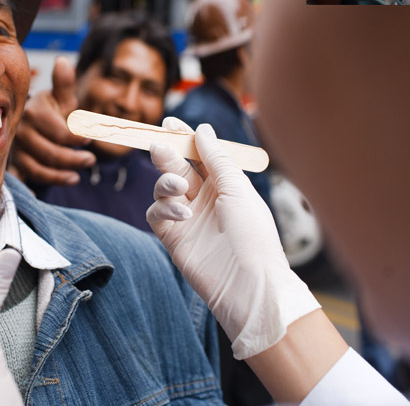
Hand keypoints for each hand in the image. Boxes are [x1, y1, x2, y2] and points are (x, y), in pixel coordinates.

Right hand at [9, 56, 94, 184]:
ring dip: (59, 176)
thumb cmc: (50, 110)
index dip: (78, 137)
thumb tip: (63, 61)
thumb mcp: (60, 97)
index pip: (59, 131)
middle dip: (73, 159)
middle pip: (50, 153)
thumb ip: (64, 83)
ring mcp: (14, 150)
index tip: (91, 139)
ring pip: (37, 169)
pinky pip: (21, 180)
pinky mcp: (11, 165)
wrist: (27, 121)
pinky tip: (40, 196)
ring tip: (76, 176)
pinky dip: (30, 189)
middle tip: (91, 161)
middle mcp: (20, 131)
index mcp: (34, 112)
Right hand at [146, 118, 319, 359]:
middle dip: (169, 155)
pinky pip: (156, 214)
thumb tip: (202, 130)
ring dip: (167, 181)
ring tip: (179, 187)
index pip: (201, 155)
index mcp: (226, 185)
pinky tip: (181, 214)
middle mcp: (206, 199)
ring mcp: (188, 218)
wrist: (248, 285)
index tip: (171, 123)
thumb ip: (217, 159)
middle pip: (180, 167)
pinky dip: (163, 208)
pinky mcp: (173, 238)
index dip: (186, 138)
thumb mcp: (238, 189)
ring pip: (164, 188)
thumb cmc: (253, 236)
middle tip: (160, 146)